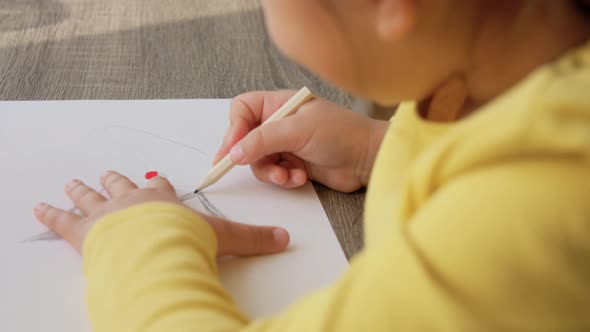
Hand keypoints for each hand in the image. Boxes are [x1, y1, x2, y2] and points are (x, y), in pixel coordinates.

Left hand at [33, 170, 289, 255]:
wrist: (154, 247)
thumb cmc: (184, 239)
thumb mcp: (225, 238)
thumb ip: (253, 238)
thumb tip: (285, 239)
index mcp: (163, 200)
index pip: (161, 189)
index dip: (158, 186)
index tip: (155, 181)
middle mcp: (133, 200)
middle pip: (122, 185)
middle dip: (115, 180)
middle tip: (107, 173)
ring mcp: (106, 212)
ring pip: (91, 196)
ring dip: (82, 190)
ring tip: (73, 183)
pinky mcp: (82, 230)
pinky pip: (61, 219)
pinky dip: (50, 214)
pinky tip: (40, 208)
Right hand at [214, 91, 387, 192]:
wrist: (368, 159)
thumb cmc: (341, 133)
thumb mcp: (298, 130)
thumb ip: (263, 139)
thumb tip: (233, 153)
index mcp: (280, 103)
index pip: (242, 109)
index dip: (234, 128)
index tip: (232, 149)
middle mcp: (280, 122)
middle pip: (246, 138)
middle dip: (252, 155)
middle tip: (256, 166)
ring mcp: (286, 144)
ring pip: (258, 160)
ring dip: (271, 171)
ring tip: (288, 175)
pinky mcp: (294, 163)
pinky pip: (274, 173)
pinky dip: (283, 178)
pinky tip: (300, 178)